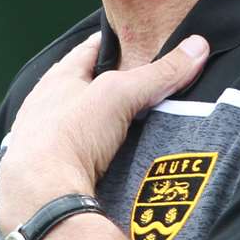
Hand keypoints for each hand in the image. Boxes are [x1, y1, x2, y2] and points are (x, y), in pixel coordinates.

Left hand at [0, 32, 208, 232]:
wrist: (42, 198)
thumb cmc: (68, 135)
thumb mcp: (120, 94)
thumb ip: (159, 72)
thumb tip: (197, 47)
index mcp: (56, 80)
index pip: (90, 50)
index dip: (116, 43)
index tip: (138, 41)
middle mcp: (45, 107)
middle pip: (87, 88)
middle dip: (114, 86)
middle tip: (146, 85)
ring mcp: (46, 141)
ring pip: (83, 123)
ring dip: (106, 123)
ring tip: (135, 125)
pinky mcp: (52, 172)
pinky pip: (82, 154)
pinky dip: (100, 153)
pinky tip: (115, 159)